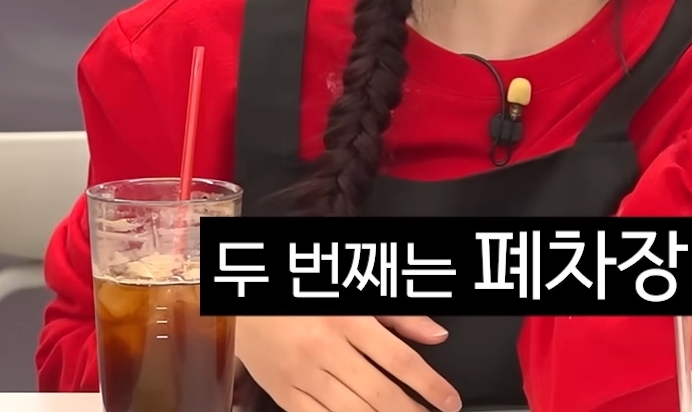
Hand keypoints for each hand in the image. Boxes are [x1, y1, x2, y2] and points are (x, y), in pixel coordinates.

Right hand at [236, 315, 460, 411]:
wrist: (242, 301)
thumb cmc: (301, 293)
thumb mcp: (351, 291)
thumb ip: (398, 314)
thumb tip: (436, 335)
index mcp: (346, 319)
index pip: (399, 359)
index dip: (430, 384)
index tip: (449, 400)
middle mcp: (325, 349)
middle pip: (379, 392)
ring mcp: (302, 375)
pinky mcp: (283, 394)